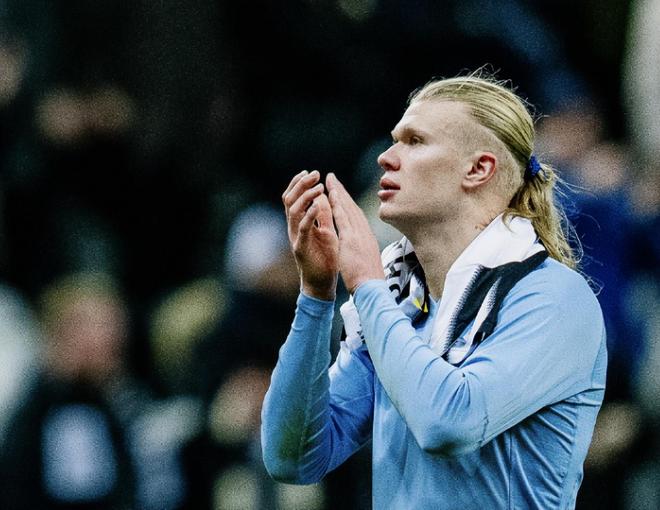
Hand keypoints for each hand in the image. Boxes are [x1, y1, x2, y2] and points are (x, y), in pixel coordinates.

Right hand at [282, 170, 338, 299]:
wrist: (323, 283)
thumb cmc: (326, 258)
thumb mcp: (326, 230)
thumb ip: (323, 214)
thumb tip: (324, 195)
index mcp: (300, 222)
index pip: (294, 197)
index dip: (299, 183)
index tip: (312, 172)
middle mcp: (294, 228)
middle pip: (289, 200)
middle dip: (301, 184)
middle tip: (314, 174)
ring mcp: (296, 238)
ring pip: (293, 211)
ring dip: (305, 196)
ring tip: (318, 187)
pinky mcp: (301, 248)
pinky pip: (302, 228)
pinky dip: (309, 214)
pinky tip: (318, 204)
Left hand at [326, 173, 383, 293]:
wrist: (372, 287)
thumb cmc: (369, 279)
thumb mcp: (366, 260)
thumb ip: (363, 250)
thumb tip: (361, 249)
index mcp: (367, 238)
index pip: (356, 216)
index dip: (348, 202)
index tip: (340, 192)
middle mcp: (364, 232)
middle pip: (352, 207)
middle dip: (342, 192)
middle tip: (333, 178)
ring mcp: (359, 234)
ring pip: (348, 208)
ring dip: (339, 192)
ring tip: (330, 180)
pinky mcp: (351, 239)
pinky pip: (342, 218)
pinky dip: (337, 204)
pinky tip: (330, 194)